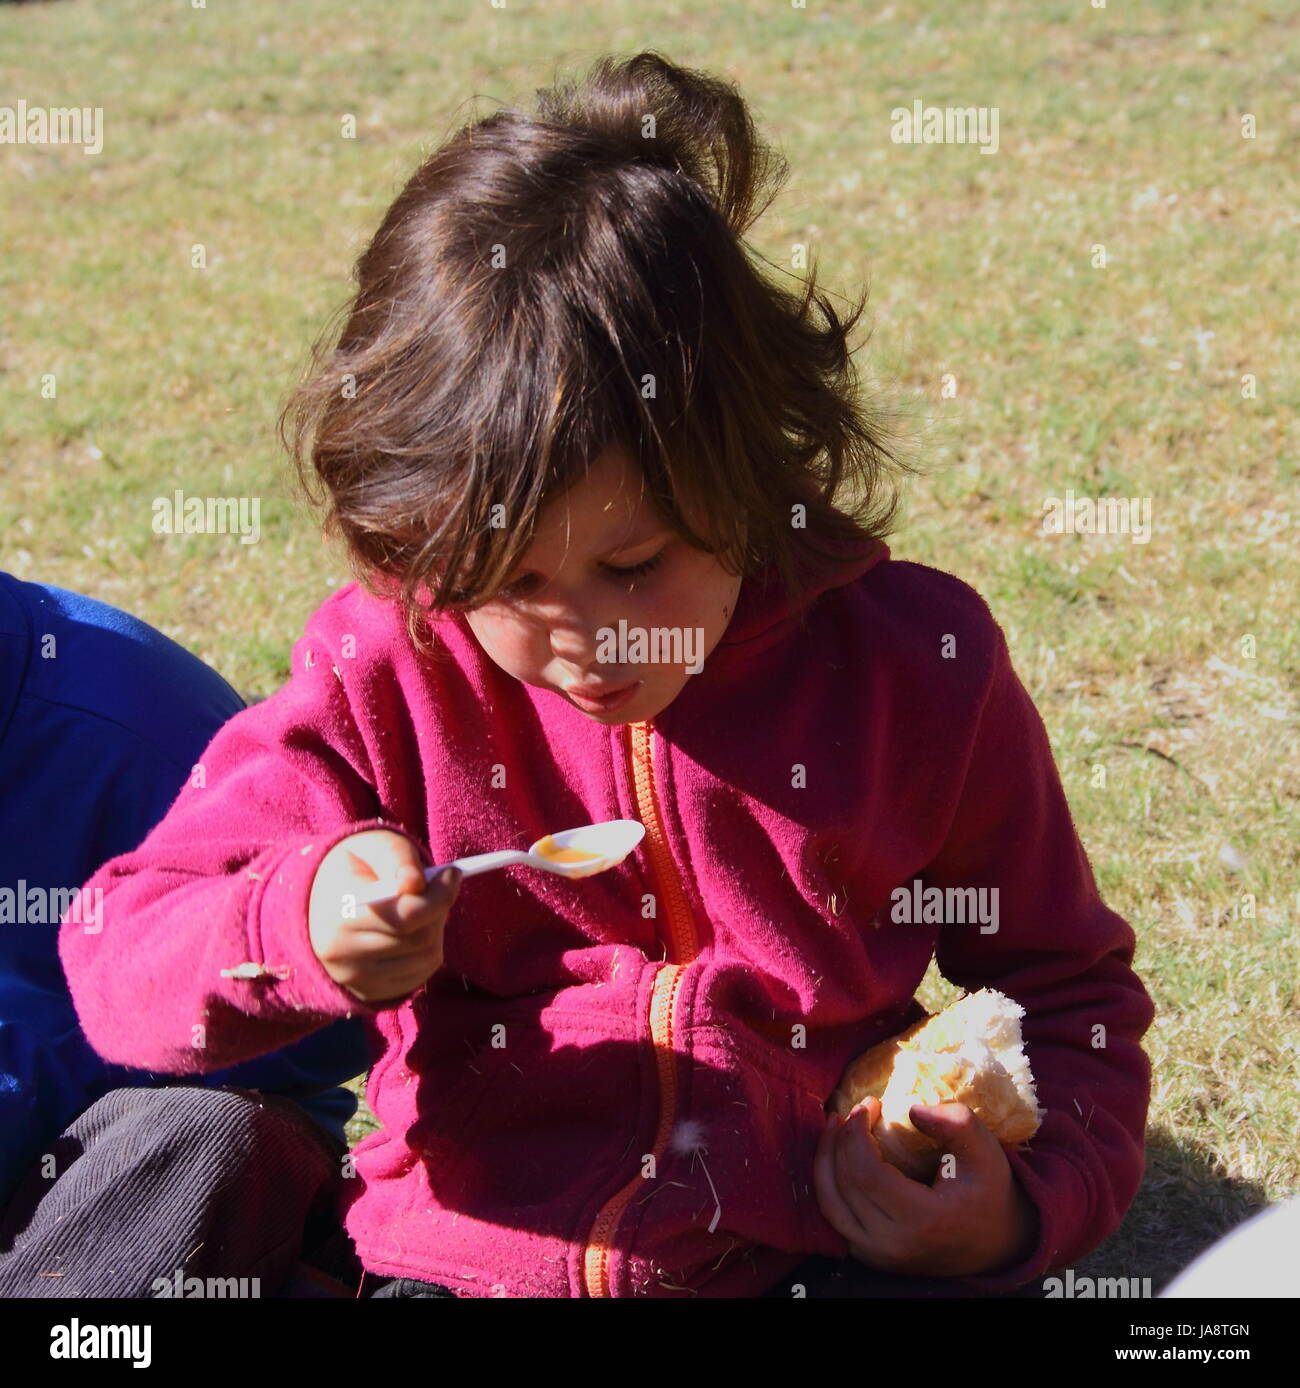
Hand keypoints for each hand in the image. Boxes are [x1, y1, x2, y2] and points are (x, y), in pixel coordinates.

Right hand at [308, 829, 460, 1005]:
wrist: (318, 903)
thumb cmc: (354, 869)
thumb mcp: (372, 847)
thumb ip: (396, 858)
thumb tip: (416, 882)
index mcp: (339, 914)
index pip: (406, 915)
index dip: (439, 895)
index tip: (452, 873)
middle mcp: (342, 954)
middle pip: (420, 938)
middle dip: (439, 909)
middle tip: (439, 887)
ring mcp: (355, 979)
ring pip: (426, 957)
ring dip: (436, 929)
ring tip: (422, 908)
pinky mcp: (370, 992)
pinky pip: (421, 974)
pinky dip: (429, 950)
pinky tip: (414, 930)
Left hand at [813, 1096, 1038, 1277]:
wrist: (995, 1244)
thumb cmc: (987, 1192)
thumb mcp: (985, 1151)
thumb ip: (955, 1122)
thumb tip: (910, 1108)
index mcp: (922, 1221)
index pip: (866, 1173)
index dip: (856, 1133)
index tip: (868, 1104)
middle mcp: (892, 1245)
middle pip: (843, 1184)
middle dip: (840, 1138)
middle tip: (854, 1110)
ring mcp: (877, 1255)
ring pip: (829, 1203)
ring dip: (825, 1159)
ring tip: (834, 1126)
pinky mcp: (869, 1255)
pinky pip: (835, 1216)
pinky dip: (829, 1182)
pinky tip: (837, 1154)